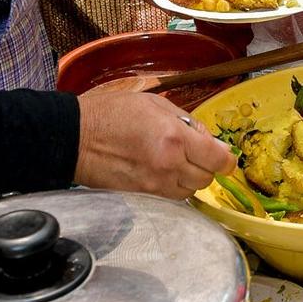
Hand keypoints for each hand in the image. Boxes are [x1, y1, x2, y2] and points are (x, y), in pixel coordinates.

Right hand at [74, 80, 234, 199]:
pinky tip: (161, 173)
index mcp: (174, 137)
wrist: (74, 137)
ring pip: (190, 191)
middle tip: (194, 154)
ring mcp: (154, 184)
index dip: (227, 161)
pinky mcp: (141, 196)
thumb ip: (187, 122)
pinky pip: (170, 198)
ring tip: (174, 162)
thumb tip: (208, 140)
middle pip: (206, 179)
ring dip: (189, 179)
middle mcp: (168, 165)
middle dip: (206, 167)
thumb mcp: (154, 103)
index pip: (218, 160)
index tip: (225, 158)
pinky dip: (173, 188)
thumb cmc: (111, 113)